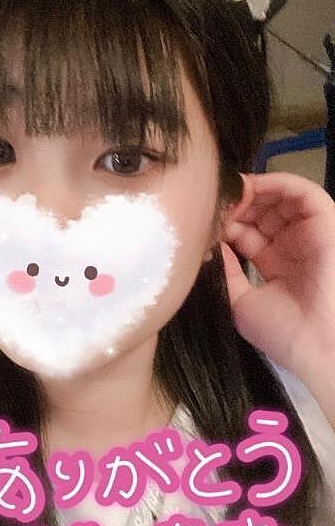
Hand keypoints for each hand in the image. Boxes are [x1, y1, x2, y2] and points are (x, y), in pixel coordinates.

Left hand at [221, 171, 334, 381]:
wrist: (316, 344)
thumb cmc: (281, 330)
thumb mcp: (239, 301)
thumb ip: (225, 270)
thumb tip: (209, 243)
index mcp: (276, 265)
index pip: (247, 233)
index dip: (225, 222)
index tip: (203, 219)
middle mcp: (293, 247)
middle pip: (261, 212)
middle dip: (235, 204)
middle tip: (214, 202)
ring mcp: (309, 234)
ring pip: (280, 198)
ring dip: (252, 191)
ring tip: (229, 193)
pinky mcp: (326, 223)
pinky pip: (303, 191)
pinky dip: (276, 181)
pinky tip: (251, 185)